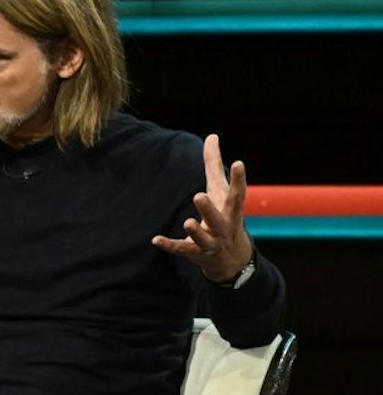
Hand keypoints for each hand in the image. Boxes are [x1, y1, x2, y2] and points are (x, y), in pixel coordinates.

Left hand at [153, 134, 252, 282]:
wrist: (230, 259)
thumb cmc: (224, 215)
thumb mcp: (220, 191)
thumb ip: (214, 165)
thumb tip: (212, 135)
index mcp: (231, 211)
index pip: (237, 194)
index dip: (239, 179)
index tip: (238, 162)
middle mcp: (223, 227)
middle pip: (218, 218)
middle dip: (210, 209)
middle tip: (199, 195)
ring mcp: (211, 243)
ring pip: (204, 239)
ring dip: (196, 231)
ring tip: (188, 222)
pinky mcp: (195, 253)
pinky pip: (181, 249)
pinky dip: (169, 245)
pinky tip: (155, 239)